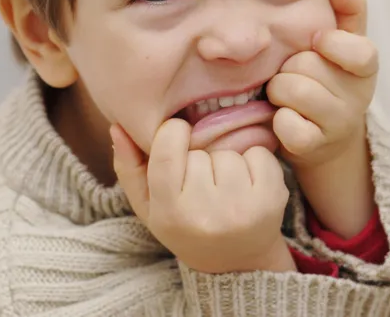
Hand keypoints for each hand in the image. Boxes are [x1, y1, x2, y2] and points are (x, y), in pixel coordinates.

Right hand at [111, 119, 294, 273]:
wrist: (237, 263)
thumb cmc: (186, 226)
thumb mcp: (150, 206)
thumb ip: (129, 168)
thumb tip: (118, 126)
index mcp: (170, 212)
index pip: (168, 147)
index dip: (174, 133)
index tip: (179, 138)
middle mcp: (205, 212)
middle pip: (200, 150)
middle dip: (202, 157)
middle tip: (204, 183)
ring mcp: (241, 207)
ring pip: (230, 152)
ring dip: (229, 161)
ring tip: (226, 187)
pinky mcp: (272, 199)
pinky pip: (259, 154)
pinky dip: (255, 162)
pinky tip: (249, 185)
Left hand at [267, 0, 377, 168]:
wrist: (324, 138)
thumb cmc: (328, 79)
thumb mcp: (342, 43)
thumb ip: (347, 10)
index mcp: (365, 68)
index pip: (360, 53)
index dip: (333, 44)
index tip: (318, 42)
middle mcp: (358, 97)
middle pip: (306, 65)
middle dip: (290, 66)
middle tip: (292, 74)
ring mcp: (338, 125)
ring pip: (292, 91)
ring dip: (278, 90)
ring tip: (284, 95)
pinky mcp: (314, 147)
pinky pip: (288, 126)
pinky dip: (278, 121)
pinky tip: (283, 119)